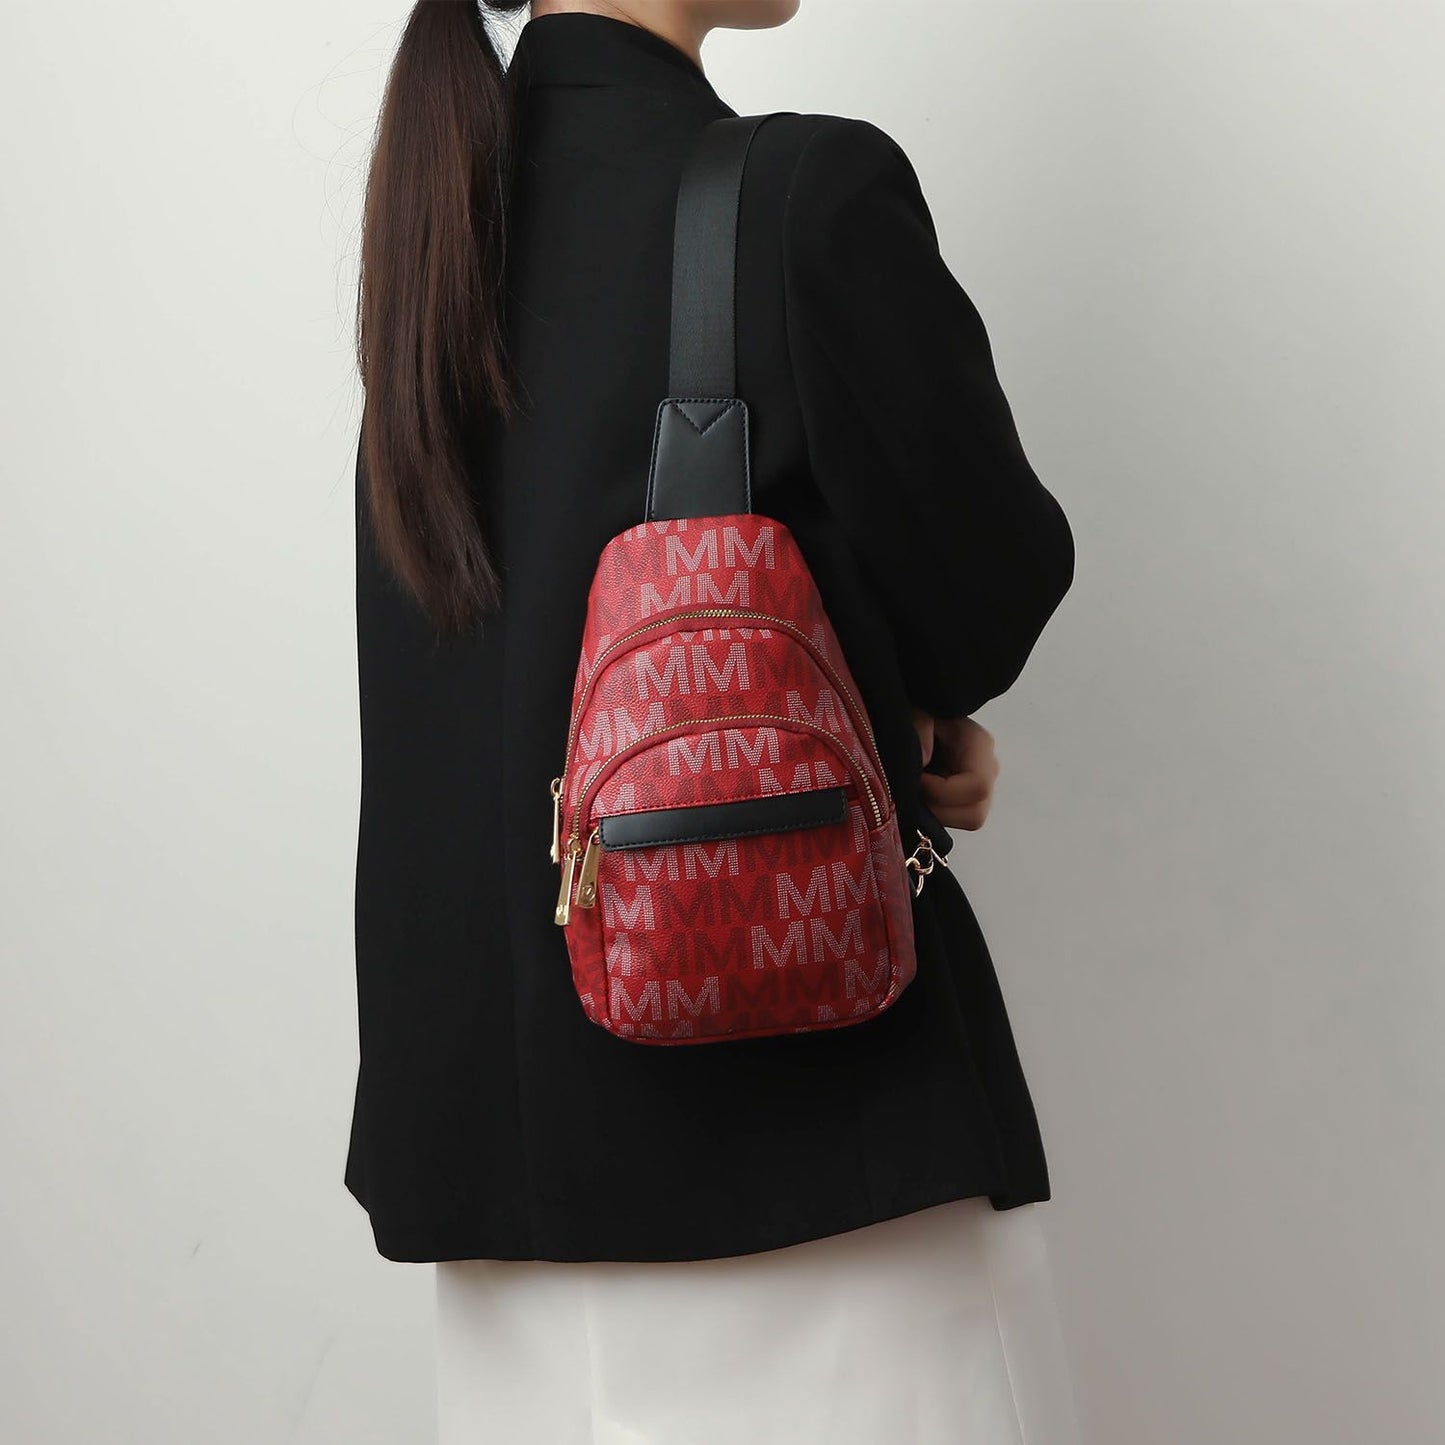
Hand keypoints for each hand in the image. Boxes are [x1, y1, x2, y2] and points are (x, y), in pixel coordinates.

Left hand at [911, 710, 998, 831]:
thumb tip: (923, 759)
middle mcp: (988, 770)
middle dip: (938, 810)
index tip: (915, 777)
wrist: (925, 715)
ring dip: (936, 814)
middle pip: (975, 814)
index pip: (978, 786)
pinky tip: (918, 796)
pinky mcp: (968, 798)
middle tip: (913, 791)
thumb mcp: (919, 710)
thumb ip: (920, 727)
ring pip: (967, 821)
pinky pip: (957, 818)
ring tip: (915, 792)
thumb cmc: (925, 708)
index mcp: (980, 745)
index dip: (941, 791)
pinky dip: (935, 814)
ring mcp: (981, 787)